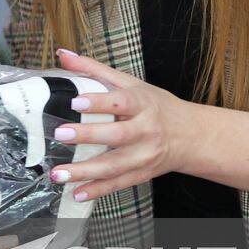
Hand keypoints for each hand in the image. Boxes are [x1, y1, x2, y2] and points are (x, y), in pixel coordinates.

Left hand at [50, 48, 200, 200]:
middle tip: (60, 134)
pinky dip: (97, 190)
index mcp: (143, 104)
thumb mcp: (131, 83)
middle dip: (88, 136)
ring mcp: (144, 156)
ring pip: (114, 165)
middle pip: (117, 135)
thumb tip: (64, 55)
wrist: (191, 136)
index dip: (99, 102)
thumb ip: (95, 69)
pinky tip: (76, 193)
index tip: (75, 101)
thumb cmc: (157, 106)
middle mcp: (145, 131)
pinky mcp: (141, 174)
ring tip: (57, 173)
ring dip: (84, 171)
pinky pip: (117, 184)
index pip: (121, 102)